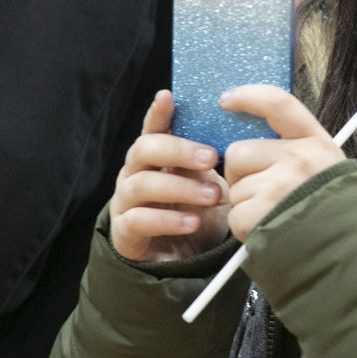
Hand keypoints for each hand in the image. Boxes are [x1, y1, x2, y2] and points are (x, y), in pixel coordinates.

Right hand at [108, 90, 228, 261]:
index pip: (153, 128)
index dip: (158, 112)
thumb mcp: (208, 184)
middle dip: (179, 150)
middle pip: (144, 149)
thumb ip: (208, 163)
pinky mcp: (125, 232)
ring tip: (213, 197)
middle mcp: (134, 174)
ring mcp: (126, 202)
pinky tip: (192, 222)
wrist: (186, 261)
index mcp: (155, 158)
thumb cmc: (198, 214)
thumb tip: (230, 140)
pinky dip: (168, 221)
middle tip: (212, 158)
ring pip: (142, 184)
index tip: (167, 96)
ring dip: (181, 188)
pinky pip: (139, 220)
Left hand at [220, 85, 345, 240]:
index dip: (248, 96)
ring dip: (246, 205)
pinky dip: (246, 229)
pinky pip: (235, 215)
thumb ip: (294, 155)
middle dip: (241, 176)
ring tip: (274, 217)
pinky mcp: (263, 213)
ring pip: (234, 187)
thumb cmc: (336, 216)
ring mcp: (280, 185)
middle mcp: (299, 159)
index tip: (227, 100)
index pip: (278, 104)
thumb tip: (247, 149)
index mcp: (317, 143)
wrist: (354, 254)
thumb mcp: (327, 173)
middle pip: (239, 152)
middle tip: (264, 196)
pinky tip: (269, 231)